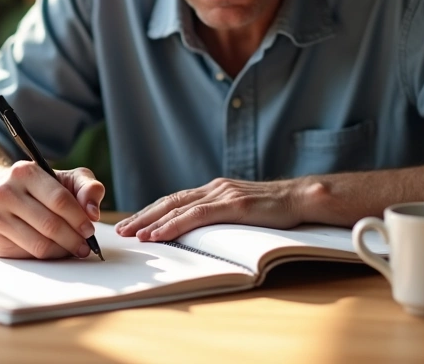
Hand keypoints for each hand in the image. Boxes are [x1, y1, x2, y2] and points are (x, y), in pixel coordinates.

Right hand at [0, 161, 104, 258]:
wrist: (4, 198)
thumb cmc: (42, 189)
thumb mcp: (67, 180)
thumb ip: (88, 187)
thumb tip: (93, 212)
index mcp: (24, 172)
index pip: (59, 199)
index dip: (79, 218)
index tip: (90, 229)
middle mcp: (4, 191)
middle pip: (50, 225)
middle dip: (74, 238)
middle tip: (86, 246)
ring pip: (40, 244)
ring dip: (63, 250)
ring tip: (74, 249)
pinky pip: (29, 254)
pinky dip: (48, 256)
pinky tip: (56, 250)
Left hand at [114, 178, 303, 241]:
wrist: (303, 197)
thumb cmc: (277, 209)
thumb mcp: (243, 211)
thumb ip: (223, 216)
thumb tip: (204, 233)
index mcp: (215, 189)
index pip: (176, 200)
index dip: (152, 212)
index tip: (133, 224)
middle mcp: (215, 188)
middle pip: (169, 201)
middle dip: (143, 216)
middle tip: (121, 230)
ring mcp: (223, 194)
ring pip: (178, 207)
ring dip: (152, 222)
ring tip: (133, 235)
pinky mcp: (233, 204)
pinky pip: (196, 215)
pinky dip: (173, 225)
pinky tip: (158, 234)